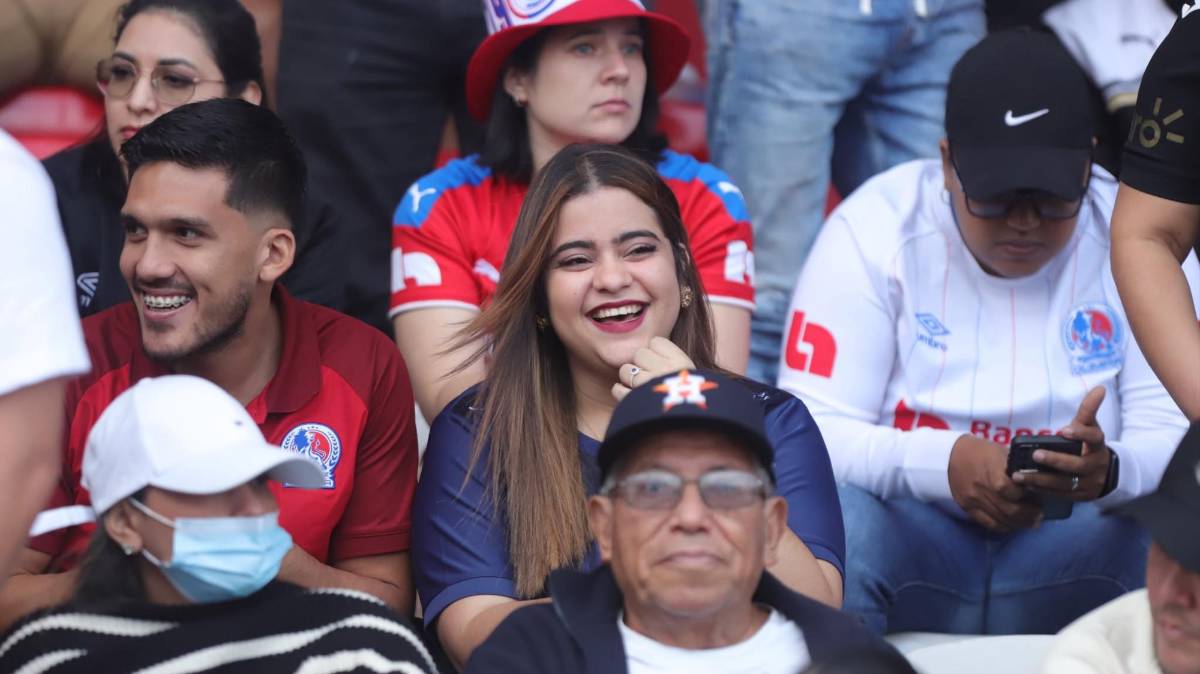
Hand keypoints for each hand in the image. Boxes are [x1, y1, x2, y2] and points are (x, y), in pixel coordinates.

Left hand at [611, 337, 696, 401]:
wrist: (691, 433)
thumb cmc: (692, 404)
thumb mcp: (692, 379)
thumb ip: (673, 363)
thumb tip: (652, 350)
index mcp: (680, 362)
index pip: (656, 342)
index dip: (656, 352)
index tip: (661, 363)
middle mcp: (663, 370)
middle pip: (639, 354)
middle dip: (642, 364)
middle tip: (651, 377)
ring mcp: (647, 385)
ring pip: (625, 370)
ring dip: (629, 378)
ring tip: (641, 388)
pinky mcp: (633, 401)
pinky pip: (618, 388)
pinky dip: (620, 392)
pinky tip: (628, 396)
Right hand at [948, 434, 1041, 531]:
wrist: (950, 456)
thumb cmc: (979, 451)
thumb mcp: (999, 452)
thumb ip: (1015, 467)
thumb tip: (1035, 478)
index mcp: (990, 471)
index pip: (1010, 491)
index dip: (1025, 495)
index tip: (1035, 494)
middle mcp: (981, 489)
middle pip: (1009, 510)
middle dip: (1029, 515)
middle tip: (1039, 514)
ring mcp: (973, 501)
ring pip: (1001, 520)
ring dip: (1019, 524)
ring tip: (1031, 522)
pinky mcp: (967, 508)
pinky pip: (988, 524)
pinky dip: (1004, 527)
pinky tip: (1013, 525)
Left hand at [1013, 387, 1110, 501]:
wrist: (1104, 472)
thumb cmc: (1089, 445)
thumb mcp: (1090, 427)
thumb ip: (1088, 410)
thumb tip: (1099, 388)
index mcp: (1098, 446)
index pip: (1094, 438)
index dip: (1080, 434)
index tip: (1064, 430)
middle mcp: (1095, 465)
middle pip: (1076, 465)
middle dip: (1055, 460)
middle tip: (1036, 455)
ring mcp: (1088, 483)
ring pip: (1064, 483)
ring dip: (1040, 480)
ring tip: (1019, 475)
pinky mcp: (1079, 496)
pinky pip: (1059, 494)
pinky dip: (1041, 490)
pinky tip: (1025, 485)